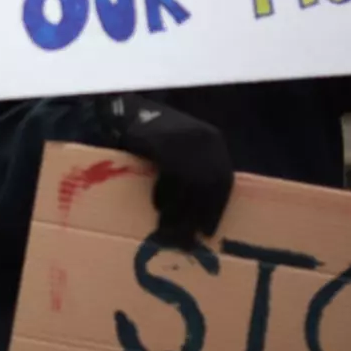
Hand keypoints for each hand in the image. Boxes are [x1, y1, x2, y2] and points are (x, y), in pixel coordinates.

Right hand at [99, 93, 233, 248]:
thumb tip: (197, 212)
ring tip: (166, 228)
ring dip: (178, 210)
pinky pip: (169, 175)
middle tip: (186, 239)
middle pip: (208, 186)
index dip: (216, 209)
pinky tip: (156, 205)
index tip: (208, 232)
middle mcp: (204, 138)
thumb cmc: (155, 135)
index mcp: (212, 140)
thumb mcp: (182, 148)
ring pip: (189, 184)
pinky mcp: (163, 141)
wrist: (126, 110)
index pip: (223, 181)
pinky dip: (163, 194)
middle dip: (197, 215)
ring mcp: (185, 138)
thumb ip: (193, 170)